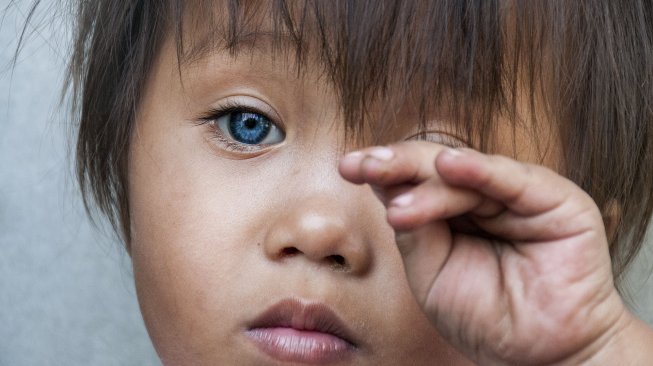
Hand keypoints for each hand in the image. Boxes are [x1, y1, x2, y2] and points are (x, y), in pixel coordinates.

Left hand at [339, 142, 631, 364]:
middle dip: (396, 166)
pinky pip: (511, 179)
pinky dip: (480, 170)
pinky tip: (449, 166)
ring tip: (395, 195)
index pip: (412, 182)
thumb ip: (415, 231)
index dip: (382, 174)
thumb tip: (388, 187)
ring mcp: (516, 194)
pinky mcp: (554, 198)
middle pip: (433, 169)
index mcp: (452, 212)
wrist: (541, 355)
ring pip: (463, 174)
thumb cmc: (486, 316)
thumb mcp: (431, 274)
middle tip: (361, 166)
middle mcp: (482, 196)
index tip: (347, 167)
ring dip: (426, 181)